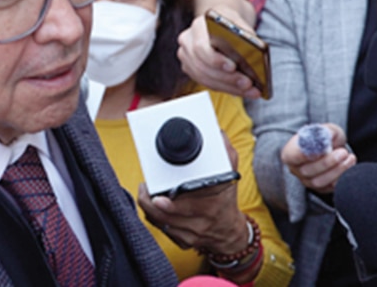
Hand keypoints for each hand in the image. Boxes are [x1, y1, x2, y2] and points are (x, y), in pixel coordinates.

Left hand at [138, 138, 248, 254]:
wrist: (230, 233)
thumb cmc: (225, 201)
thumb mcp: (230, 176)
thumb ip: (225, 154)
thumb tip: (218, 134)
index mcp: (212, 203)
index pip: (187, 205)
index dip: (169, 203)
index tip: (157, 196)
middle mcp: (202, 220)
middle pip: (167, 215)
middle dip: (150, 202)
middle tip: (145, 188)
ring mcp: (191, 233)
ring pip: (161, 222)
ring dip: (149, 207)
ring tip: (146, 193)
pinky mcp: (183, 241)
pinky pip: (161, 229)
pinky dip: (154, 217)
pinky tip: (153, 206)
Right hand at [177, 7, 262, 98]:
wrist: (220, 24)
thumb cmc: (230, 22)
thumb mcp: (238, 22)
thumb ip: (243, 35)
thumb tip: (253, 53)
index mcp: (197, 26)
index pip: (201, 47)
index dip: (216, 60)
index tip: (233, 67)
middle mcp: (187, 42)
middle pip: (203, 66)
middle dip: (227, 78)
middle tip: (248, 83)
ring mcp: (187, 57)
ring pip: (206, 78)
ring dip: (229, 86)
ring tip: (250, 90)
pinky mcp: (191, 70)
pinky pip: (208, 83)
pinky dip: (227, 88)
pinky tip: (242, 90)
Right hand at [280, 123, 355, 193]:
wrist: (332, 148)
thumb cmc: (325, 137)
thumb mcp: (326, 130)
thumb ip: (324, 133)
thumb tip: (324, 138)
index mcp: (290, 152)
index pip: (293, 156)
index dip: (306, 154)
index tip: (322, 148)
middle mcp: (296, 169)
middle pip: (307, 171)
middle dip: (328, 162)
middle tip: (343, 152)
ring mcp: (307, 181)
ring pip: (319, 182)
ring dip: (337, 171)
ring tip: (350, 158)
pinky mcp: (320, 189)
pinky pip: (330, 189)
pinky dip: (341, 179)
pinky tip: (349, 166)